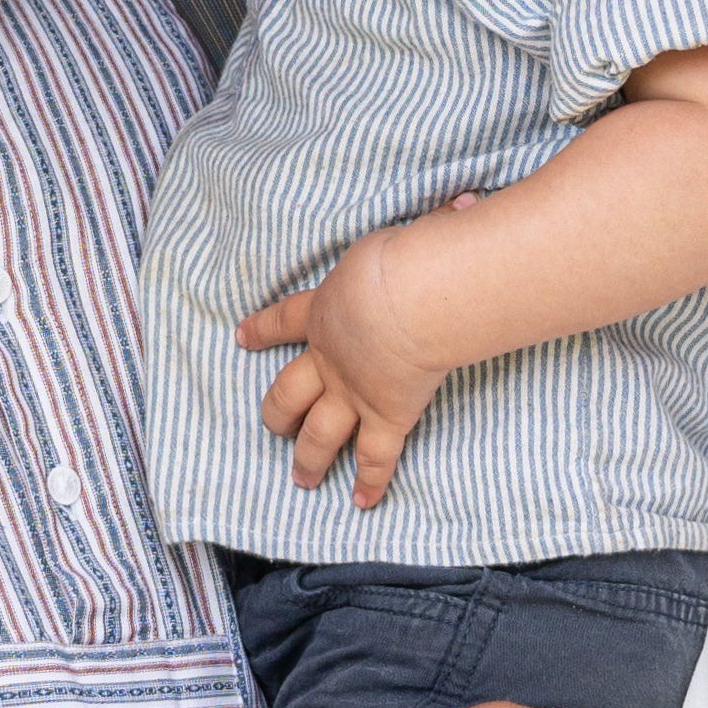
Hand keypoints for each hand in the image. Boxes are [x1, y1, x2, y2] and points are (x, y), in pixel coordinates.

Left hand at [234, 238, 457, 509]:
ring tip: (301, 478)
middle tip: (272, 427)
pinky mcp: (385, 417)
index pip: (284, 320)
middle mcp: (329, 360)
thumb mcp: (403, 235)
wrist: (406, 297)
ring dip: (308, 458)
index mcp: (325, 312)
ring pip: (318, 434)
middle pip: (288, 393)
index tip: (241, 336)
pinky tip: (362, 503)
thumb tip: (466, 205)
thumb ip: (430, 226)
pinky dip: (369, 481)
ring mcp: (353, 393)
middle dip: (277, 413)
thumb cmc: (407, 257)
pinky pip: (374, 458)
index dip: (261, 329)